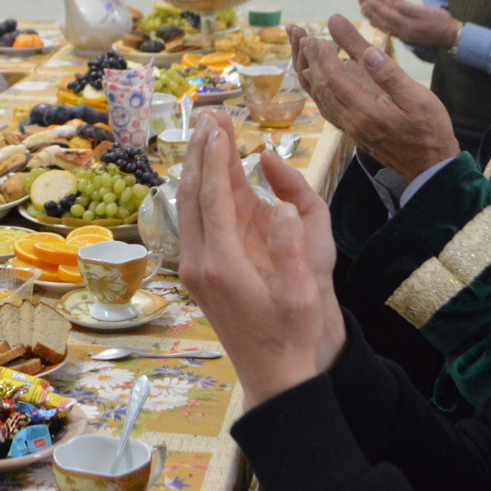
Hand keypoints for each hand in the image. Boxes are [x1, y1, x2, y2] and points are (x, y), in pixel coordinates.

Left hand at [175, 112, 345, 406]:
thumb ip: (292, 247)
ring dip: (196, 168)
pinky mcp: (196, 272)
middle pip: (192, 194)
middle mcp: (198, 263)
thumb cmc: (293, 334)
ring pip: (187, 206)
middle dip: (200, 152)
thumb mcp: (304, 293)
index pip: (213, 197)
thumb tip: (279, 206)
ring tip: (207, 133)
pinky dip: (199, 190)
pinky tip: (207, 175)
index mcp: (222, 264)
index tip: (220, 126)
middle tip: (209, 115)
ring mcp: (193, 268)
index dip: (216, 158)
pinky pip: (193, 220)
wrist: (273, 375)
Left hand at [291, 16, 460, 181]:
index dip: (323, 58)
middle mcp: (352, 123)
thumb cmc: (430, 131)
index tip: (315, 39)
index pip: (335, 80)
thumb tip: (368, 52)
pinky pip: (329, 110)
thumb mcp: (418, 98)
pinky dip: (320, 93)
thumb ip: (390, 75)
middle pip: (323, 89)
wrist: (430, 168)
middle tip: (305, 40)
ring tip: (306, 57)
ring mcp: (352, 130)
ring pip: (323, 101)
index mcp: (366, 112)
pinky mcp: (355, 134)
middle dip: (313, 63)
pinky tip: (319, 84)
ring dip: (313, 77)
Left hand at [358, 0, 460, 49]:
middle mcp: (402, 31)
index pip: (387, 14)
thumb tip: (396, 4)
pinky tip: (374, 19)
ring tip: (363, 6)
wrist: (451, 37)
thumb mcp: (429, 12)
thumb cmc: (442, 22)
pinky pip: (388, 29)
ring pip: (383, 25)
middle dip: (370, 8)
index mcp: (407, 25)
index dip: (376, 5)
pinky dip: (379, 23)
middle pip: (381, 19)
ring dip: (372, 15)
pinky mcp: (405, 36)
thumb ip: (411, 9)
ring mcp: (403, 35)